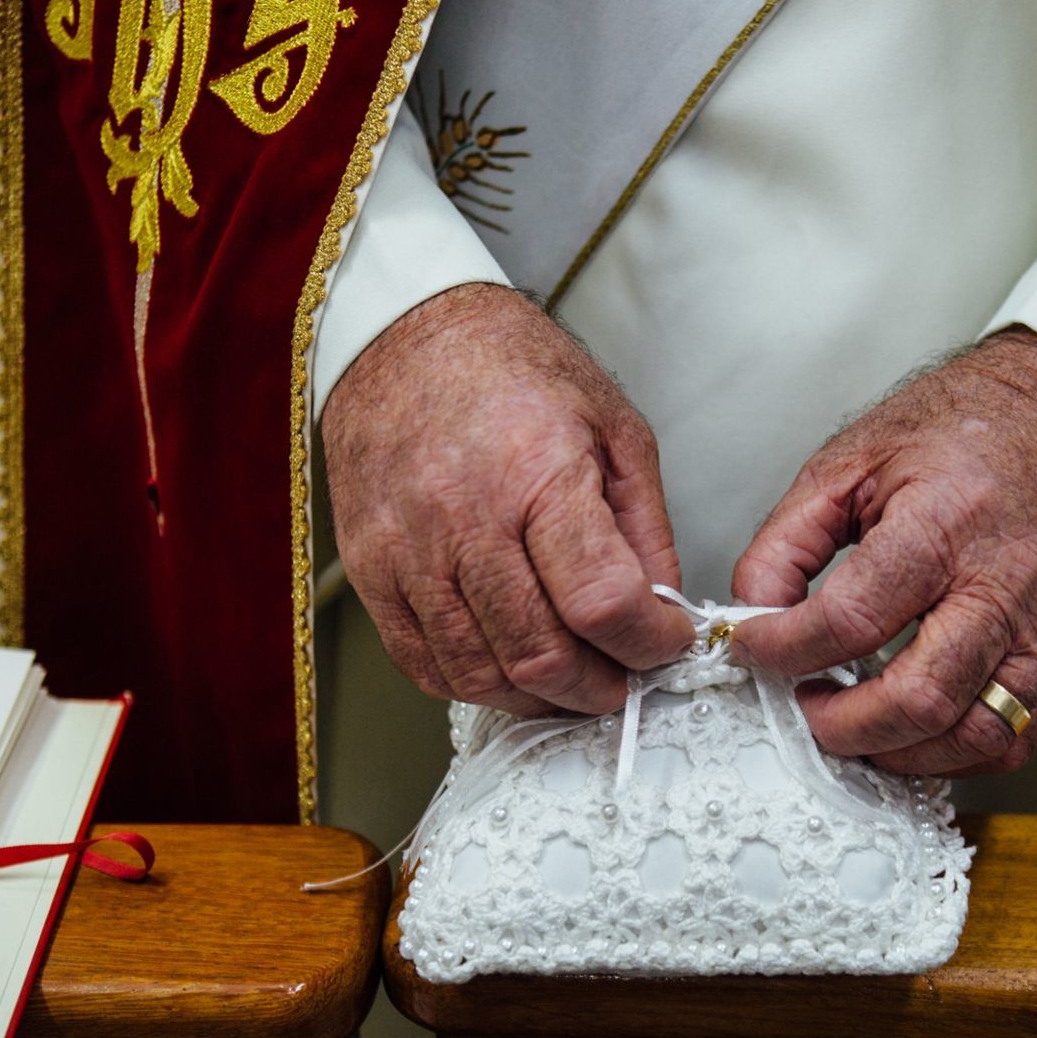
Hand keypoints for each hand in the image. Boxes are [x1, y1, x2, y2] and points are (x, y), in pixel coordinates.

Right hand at [323, 283, 694, 716]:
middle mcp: (464, 518)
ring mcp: (406, 550)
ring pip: (479, 674)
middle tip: (626, 678)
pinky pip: (421, 662)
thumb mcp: (613, 427)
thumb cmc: (513, 372)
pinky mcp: (369, 571)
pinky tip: (510, 670)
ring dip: (540, 698)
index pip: (601, 600)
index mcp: (537, 472)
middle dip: (599, 687)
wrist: (405, 338)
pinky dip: (475, 684)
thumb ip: (645, 526)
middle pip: (539, 654)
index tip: (667, 641)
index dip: (649, 642)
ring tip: (575, 682)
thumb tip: (663, 607)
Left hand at [730, 327, 1036, 775]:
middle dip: (843, 726)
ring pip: (975, 736)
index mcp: (944, 520)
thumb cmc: (960, 430)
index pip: (853, 618)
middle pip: (919, 698)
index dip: (785, 648)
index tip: (753, 648)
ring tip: (855, 727)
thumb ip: (787, 540)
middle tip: (804, 709)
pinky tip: (914, 729)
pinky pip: (1017, 737)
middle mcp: (1005, 581)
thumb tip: (752, 611)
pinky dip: (956, 751)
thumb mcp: (851, 460)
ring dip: (900, 751)